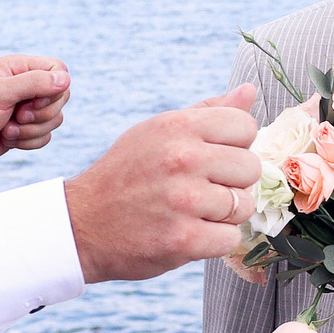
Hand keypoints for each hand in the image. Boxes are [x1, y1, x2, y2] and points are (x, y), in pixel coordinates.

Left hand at [0, 55, 71, 172]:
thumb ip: (33, 83)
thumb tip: (65, 79)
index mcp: (18, 68)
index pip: (58, 69)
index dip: (54, 88)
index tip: (34, 100)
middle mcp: (25, 87)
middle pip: (60, 97)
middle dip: (41, 114)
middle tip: (17, 116)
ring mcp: (25, 110)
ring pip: (54, 119)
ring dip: (31, 131)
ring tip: (6, 130)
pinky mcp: (24, 131)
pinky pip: (46, 137)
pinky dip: (28, 142)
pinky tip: (6, 140)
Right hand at [62, 84, 261, 282]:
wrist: (82, 224)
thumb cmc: (127, 174)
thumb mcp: (159, 131)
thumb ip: (207, 112)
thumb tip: (249, 92)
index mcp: (178, 127)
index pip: (246, 126)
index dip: (235, 145)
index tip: (213, 158)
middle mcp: (182, 158)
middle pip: (251, 168)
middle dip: (233, 182)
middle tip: (202, 189)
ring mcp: (184, 200)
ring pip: (244, 206)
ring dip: (224, 215)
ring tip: (192, 212)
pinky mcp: (184, 239)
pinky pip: (231, 239)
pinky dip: (214, 241)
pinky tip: (189, 233)